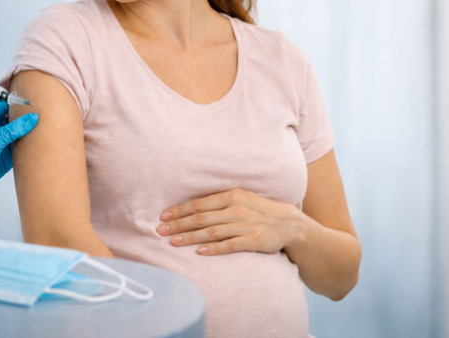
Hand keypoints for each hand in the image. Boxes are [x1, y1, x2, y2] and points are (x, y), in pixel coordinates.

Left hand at [0, 101, 37, 214]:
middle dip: (24, 117)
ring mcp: (3, 142)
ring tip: (40, 126)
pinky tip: (36, 141)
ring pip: (19, 132)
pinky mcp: (9, 155)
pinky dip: (28, 145)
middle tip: (37, 113)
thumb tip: (31, 118)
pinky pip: (22, 147)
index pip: (3, 107)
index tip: (28, 104)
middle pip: (13, 118)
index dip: (14, 105)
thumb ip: (13, 129)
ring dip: (27, 131)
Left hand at [156, 189, 307, 255]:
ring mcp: (244, 225)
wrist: (288, 223)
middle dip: (178, 224)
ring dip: (190, 237)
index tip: (163, 216)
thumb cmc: (259, 209)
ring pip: (211, 232)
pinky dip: (214, 248)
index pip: (199, 204)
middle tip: (160, 230)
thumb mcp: (241, 198)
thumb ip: (219, 202)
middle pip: (201, 218)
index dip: (179, 210)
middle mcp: (236, 209)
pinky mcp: (252, 240)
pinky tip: (200, 252)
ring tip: (173, 242)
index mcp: (231, 196)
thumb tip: (192, 208)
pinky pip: (229, 245)